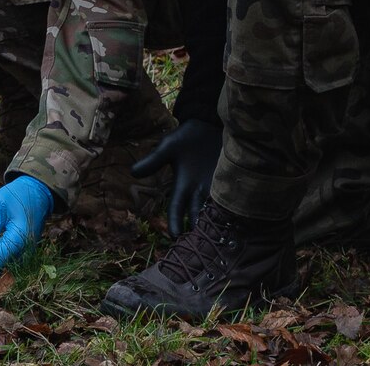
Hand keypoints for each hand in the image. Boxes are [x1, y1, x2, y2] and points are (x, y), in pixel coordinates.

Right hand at [131, 119, 222, 235]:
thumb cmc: (186, 136)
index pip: (176, 208)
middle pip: (196, 215)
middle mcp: (198, 191)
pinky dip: (231, 211)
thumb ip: (153, 161)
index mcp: (182, 185)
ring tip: (217, 239)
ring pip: (213, 211)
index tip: (174, 236)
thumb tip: (133, 172)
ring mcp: (214, 188)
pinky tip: (236, 222)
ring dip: (214, 224)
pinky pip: (230, 200)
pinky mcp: (229, 182)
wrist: (209, 124)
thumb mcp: (167, 148)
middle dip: (197, 230)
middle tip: (200, 246)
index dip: (175, 221)